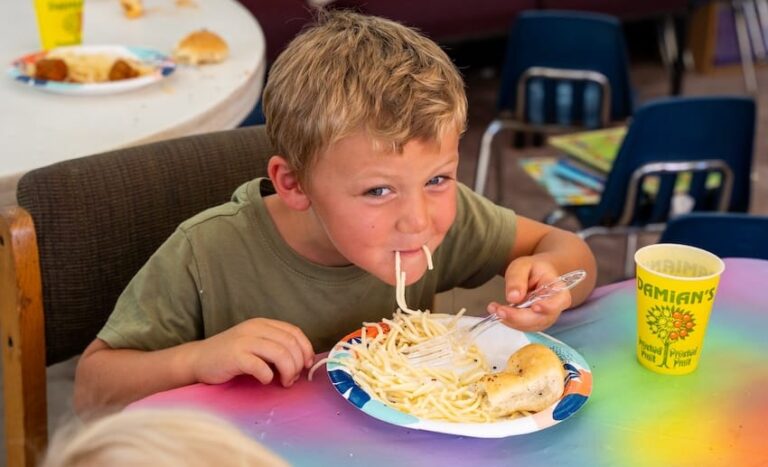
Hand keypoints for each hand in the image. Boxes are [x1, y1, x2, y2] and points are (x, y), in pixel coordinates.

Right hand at [189, 318, 314, 386]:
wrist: (197, 360)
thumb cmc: (230, 356)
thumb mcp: (255, 344)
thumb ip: (275, 347)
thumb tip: (301, 363)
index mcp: (263, 324)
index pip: (294, 332)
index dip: (306, 349)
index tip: (307, 365)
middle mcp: (255, 328)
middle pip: (290, 343)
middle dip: (297, 363)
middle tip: (292, 378)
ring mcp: (244, 340)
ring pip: (280, 353)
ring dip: (288, 371)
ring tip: (284, 382)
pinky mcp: (234, 356)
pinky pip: (260, 366)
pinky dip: (268, 376)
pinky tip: (264, 380)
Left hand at [487, 259, 571, 331]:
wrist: (535, 275)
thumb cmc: (532, 269)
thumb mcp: (522, 265)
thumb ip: (518, 278)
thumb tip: (513, 297)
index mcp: (558, 290)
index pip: (558, 302)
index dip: (548, 307)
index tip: (535, 307)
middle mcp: (554, 308)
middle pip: (540, 318)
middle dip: (518, 317)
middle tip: (500, 310)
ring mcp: (544, 318)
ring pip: (529, 325)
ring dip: (510, 320)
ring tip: (494, 308)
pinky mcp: (533, 323)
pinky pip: (521, 326)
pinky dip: (508, 320)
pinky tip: (497, 311)